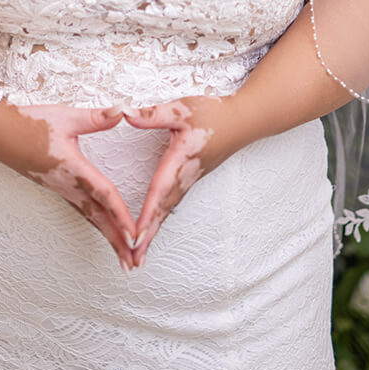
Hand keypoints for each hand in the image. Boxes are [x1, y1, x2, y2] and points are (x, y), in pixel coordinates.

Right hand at [0, 101, 136, 268]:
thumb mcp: (65, 117)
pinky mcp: (56, 187)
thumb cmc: (28, 124)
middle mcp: (68, 184)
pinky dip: (96, 224)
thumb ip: (96, 118)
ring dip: (108, 237)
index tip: (135, 235)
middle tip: (134, 264)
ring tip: (123, 256)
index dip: (121, 215)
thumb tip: (122, 112)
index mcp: (73, 168)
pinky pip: (81, 211)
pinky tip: (103, 229)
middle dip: (117, 241)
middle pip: (98, 218)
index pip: (103, 195)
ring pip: (90, 218)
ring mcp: (61, 188)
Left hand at [123, 95, 232, 266]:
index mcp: (180, 159)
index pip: (160, 190)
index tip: (135, 235)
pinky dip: (159, 220)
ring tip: (136, 255)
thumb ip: (153, 113)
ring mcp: (190, 181)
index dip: (148, 214)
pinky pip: (171, 204)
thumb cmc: (214, 114)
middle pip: (163, 210)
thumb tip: (124, 114)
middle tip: (132, 261)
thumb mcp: (182, 108)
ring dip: (152, 233)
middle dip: (147, 236)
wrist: (244, 122)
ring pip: (167, 210)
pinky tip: (150, 230)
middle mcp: (185, 176)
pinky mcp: (191, 180)